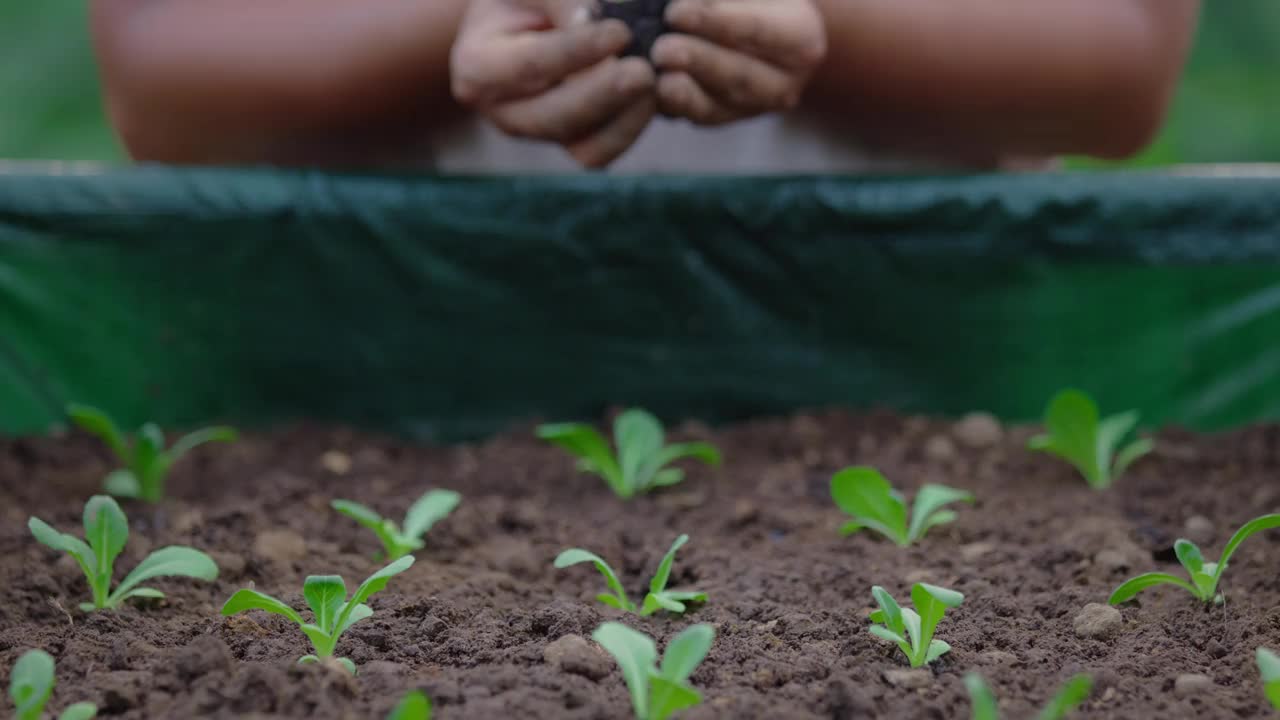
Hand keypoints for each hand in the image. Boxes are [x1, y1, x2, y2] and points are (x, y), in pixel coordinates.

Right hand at [450, 0, 657, 167]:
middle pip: (554, 117)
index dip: (578, 51)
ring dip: (625, 118)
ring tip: (657, 83)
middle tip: (644, 71)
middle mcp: (502, 110)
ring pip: (581, 146)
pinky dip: (631, 128)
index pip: (531, 64)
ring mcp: (537, 132)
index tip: (620, 31)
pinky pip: (601, 152)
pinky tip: (656, 97)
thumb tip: (592, 19)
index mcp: (478, 66)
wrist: (520, 21)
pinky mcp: (568, 142)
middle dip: (603, 95)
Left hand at [652, 0, 826, 124]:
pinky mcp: (730, 118)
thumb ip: (720, 0)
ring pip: (720, 106)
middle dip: (698, 63)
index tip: (675, 12)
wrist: (757, 27)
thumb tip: (685, 2)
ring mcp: (758, 106)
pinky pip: (701, 118)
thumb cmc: (751, 1)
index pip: (756, 29)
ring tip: (658, 80)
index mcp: (802, 36)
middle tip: (662, 50)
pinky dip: (675, 107)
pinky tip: (652, 93)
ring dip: (684, 95)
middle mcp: (787, 80)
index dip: (714, 22)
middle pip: (740, 75)